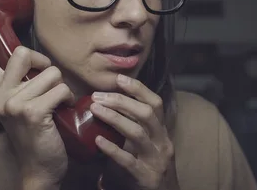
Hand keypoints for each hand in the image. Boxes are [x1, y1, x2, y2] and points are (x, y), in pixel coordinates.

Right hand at [0, 0, 72, 188]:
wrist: (39, 168)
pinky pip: (60, 88)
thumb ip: (19, 81)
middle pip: (23, 52)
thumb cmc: (34, 133)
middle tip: (49, 81)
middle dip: (44, 63)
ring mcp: (13, 103)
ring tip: (57, 104)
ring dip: (61, 87)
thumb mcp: (19, 104)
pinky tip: (64, 112)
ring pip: (50, 72)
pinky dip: (69, 98)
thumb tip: (32, 57)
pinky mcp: (31, 112)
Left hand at [89, 75, 175, 189]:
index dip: (138, 89)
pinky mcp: (144, 177)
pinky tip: (97, 141)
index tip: (118, 78)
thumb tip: (107, 104)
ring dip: (114, 118)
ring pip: (137, 133)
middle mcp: (162, 143)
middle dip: (121, 101)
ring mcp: (155, 160)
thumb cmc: (146, 167)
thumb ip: (133, 127)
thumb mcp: (145, 144)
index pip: (155, 103)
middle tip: (97, 96)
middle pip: (146, 113)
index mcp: (161, 132)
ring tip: (95, 109)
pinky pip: (127, 161)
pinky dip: (111, 149)